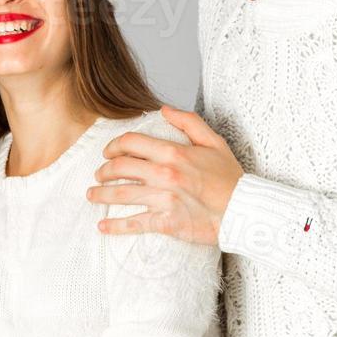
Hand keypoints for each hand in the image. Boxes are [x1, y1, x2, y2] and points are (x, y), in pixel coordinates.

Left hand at [85, 104, 241, 244]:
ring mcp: (164, 199)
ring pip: (122, 194)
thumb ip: (188, 122)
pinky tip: (102, 226)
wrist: (244, 211)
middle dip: (104, 170)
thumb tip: (164, 110)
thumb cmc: (230, 178)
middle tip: (99, 174)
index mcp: (174, 153)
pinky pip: (135, 223)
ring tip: (92, 194)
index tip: (108, 152)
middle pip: (121, 167)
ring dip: (101, 194)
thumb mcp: (214, 142)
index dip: (113, 146)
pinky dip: (115, 225)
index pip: (131, 143)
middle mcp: (165, 174)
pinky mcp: (167, 222)